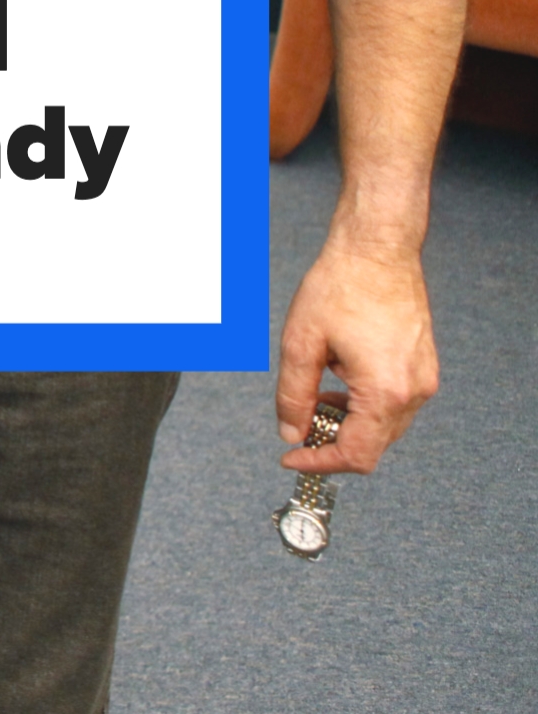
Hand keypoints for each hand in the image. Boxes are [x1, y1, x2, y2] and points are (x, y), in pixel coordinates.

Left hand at [275, 234, 435, 474]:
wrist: (377, 251)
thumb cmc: (341, 286)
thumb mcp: (301, 344)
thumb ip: (293, 395)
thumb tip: (290, 432)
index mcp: (386, 391)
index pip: (356, 454)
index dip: (320, 463)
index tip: (292, 458)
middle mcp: (414, 391)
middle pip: (373, 446)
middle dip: (332, 443)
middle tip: (298, 426)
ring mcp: (424, 380)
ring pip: (384, 426)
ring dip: (348, 423)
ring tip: (315, 397)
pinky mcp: (423, 367)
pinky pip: (394, 404)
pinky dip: (364, 406)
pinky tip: (338, 382)